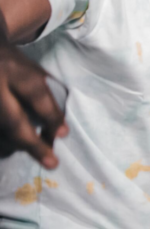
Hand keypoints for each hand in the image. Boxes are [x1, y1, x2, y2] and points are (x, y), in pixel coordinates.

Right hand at [0, 43, 67, 168]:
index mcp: (13, 70)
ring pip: (0, 132)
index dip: (51, 117)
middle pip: (12, 122)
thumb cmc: (14, 66)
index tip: (63, 134)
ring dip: (16, 147)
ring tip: (35, 153)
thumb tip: (59, 129)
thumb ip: (46, 96)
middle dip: (32, 144)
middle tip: (51, 162)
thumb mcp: (33, 71)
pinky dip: (4, 142)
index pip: (36, 96)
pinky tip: (14, 147)